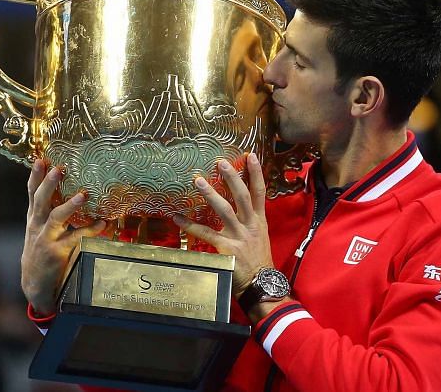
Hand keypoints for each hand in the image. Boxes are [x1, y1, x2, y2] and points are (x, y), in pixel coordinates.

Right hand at [21, 159, 105, 315]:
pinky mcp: (56, 252)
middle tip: (58, 168)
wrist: (35, 284)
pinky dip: (90, 230)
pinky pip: (75, 238)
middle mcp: (36, 226)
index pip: (32, 193)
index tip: (40, 159)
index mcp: (33, 218)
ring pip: (56, 218)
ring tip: (82, 195)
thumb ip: (48, 211)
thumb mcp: (39, 229)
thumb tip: (65, 190)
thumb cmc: (41, 252)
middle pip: (40, 200)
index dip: (35, 176)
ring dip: (69, 206)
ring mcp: (45, 239)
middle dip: (48, 183)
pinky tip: (102, 224)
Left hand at [173, 153, 272, 297]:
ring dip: (211, 194)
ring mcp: (239, 236)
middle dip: (232, 177)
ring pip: (224, 210)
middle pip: (242, 196)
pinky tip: (178, 217)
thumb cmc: (259, 261)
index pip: (259, 192)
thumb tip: (239, 210)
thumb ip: (250, 222)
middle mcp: (250, 224)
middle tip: (220, 162)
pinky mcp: (227, 248)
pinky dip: (190, 225)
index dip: (256, 173)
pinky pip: (206, 233)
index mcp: (259, 221)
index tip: (249, 156)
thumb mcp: (260, 237)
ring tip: (198, 180)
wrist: (262, 284)